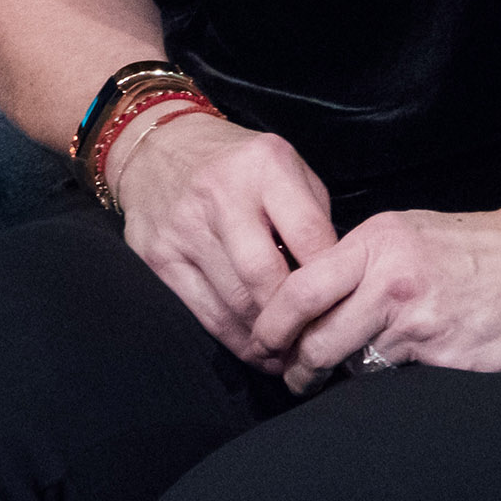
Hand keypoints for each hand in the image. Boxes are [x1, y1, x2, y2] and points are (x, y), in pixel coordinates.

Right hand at [112, 111, 338, 370]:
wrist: (159, 147)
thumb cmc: (238, 164)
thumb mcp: (286, 166)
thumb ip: (313, 215)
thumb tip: (332, 282)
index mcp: (264, 165)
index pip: (309, 236)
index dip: (330, 280)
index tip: (342, 305)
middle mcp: (220, 194)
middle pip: (266, 278)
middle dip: (294, 319)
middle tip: (315, 342)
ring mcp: (184, 227)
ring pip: (235, 304)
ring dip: (266, 338)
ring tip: (290, 353)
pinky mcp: (158, 256)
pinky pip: (203, 313)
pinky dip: (234, 338)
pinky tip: (254, 346)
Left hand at [250, 201, 500, 394]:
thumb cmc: (486, 248)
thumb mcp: (415, 232)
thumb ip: (366, 260)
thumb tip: (317, 293)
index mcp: (378, 240)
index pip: (301, 287)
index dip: (272, 323)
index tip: (263, 341)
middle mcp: (392, 277)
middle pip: (315, 335)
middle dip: (293, 364)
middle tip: (287, 375)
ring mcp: (420, 320)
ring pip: (350, 363)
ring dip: (333, 378)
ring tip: (325, 383)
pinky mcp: (447, 356)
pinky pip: (394, 380)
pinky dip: (382, 384)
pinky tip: (386, 379)